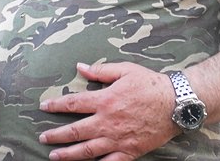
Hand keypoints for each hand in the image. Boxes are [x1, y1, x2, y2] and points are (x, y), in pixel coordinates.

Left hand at [38, 62, 179, 159]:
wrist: (176, 104)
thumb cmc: (150, 84)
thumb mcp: (125, 70)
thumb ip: (100, 70)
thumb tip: (80, 67)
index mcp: (105, 100)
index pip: (73, 103)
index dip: (56, 105)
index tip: (44, 107)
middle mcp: (107, 122)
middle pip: (75, 131)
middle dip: (56, 135)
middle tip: (43, 137)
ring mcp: (117, 139)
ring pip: (87, 150)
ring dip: (68, 154)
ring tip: (54, 156)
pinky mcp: (129, 151)